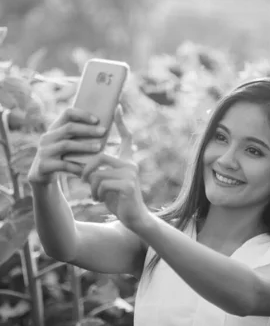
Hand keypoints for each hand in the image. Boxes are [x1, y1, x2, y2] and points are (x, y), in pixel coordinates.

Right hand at [28, 107, 105, 184]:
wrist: (40, 178)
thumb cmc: (60, 159)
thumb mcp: (66, 144)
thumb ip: (77, 137)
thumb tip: (103, 131)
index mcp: (54, 129)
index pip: (67, 113)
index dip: (82, 114)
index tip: (97, 120)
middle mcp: (47, 137)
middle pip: (69, 128)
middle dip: (88, 129)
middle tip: (103, 132)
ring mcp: (44, 151)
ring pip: (66, 144)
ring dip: (85, 146)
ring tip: (99, 148)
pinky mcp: (43, 165)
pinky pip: (64, 165)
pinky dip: (77, 167)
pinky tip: (87, 170)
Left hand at [81, 107, 148, 231]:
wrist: (133, 218)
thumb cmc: (118, 199)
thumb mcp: (109, 181)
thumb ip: (101, 170)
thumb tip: (83, 162)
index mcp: (127, 160)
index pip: (126, 136)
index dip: (121, 122)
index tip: (118, 107)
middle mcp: (131, 164)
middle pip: (100, 155)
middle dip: (85, 168)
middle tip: (81, 179)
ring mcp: (130, 174)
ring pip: (98, 173)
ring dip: (91, 186)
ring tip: (94, 194)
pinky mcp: (128, 186)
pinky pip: (102, 184)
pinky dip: (96, 193)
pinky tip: (100, 199)